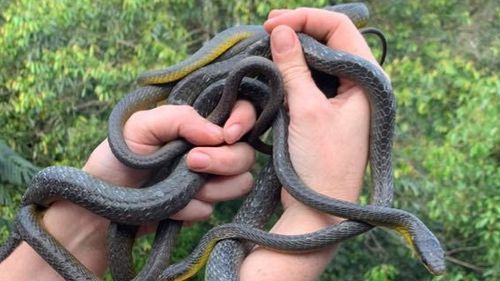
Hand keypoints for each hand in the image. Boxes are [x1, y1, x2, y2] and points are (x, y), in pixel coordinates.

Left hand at [0, 101, 257, 279]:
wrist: (99, 207)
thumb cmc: (116, 159)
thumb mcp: (140, 126)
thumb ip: (179, 119)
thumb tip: (219, 134)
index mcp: (197, 123)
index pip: (241, 112)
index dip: (244, 120)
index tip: (228, 134)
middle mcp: (210, 149)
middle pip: (246, 153)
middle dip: (223, 160)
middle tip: (191, 162)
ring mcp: (208, 180)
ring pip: (240, 182)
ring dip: (210, 187)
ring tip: (178, 187)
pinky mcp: (201, 206)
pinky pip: (213, 209)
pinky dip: (190, 208)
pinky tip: (170, 207)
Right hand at [239, 8, 380, 280]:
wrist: (321, 206)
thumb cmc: (323, 162)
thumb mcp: (307, 110)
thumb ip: (294, 68)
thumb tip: (281, 31)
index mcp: (367, 80)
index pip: (340, 29)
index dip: (307, 19)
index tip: (274, 22)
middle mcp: (359, 84)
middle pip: (330, 40)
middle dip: (299, 30)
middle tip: (267, 28)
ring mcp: (343, 97)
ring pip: (319, 58)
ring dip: (294, 49)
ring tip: (267, 43)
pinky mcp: (327, 109)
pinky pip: (310, 78)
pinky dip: (292, 69)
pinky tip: (274, 66)